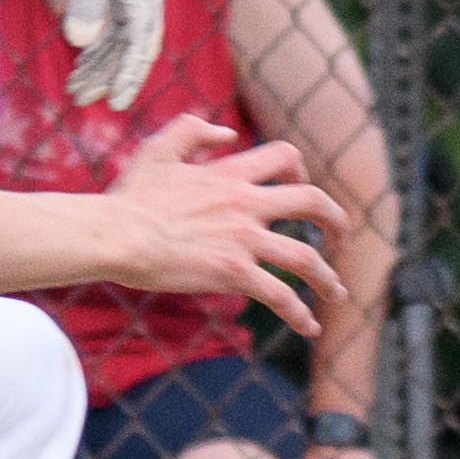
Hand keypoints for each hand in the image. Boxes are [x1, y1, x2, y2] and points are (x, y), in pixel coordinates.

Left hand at [62, 0, 165, 109]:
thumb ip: (87, 0)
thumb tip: (79, 42)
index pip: (139, 47)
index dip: (127, 77)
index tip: (115, 102)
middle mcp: (144, 2)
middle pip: (127, 50)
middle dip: (105, 77)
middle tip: (81, 100)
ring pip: (117, 43)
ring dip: (97, 66)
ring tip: (75, 88)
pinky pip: (111, 29)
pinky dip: (96, 48)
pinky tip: (81, 64)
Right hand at [106, 114, 348, 335]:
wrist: (117, 235)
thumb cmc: (131, 197)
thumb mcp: (159, 149)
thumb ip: (193, 130)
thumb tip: (227, 132)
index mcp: (231, 174)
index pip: (285, 157)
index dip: (300, 170)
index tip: (302, 186)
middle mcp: (246, 204)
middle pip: (313, 202)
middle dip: (337, 221)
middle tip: (342, 239)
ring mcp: (243, 240)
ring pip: (306, 257)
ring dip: (328, 278)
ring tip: (338, 293)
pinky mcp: (233, 273)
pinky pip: (280, 296)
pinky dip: (300, 313)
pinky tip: (309, 327)